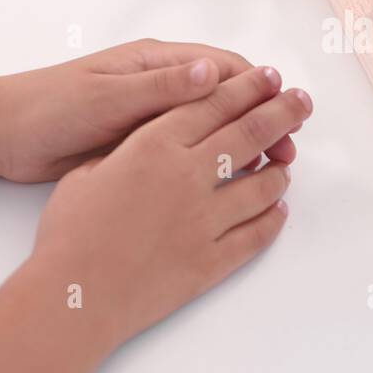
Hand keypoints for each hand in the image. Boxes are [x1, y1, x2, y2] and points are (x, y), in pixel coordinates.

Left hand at [0, 39, 295, 182]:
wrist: (3, 136)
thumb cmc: (50, 107)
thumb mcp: (108, 98)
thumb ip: (159, 87)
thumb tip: (210, 74)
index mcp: (155, 62)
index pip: (224, 69)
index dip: (259, 91)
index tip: (285, 115)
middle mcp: (159, 84)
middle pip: (226, 97)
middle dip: (261, 120)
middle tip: (287, 151)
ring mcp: (152, 115)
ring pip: (211, 125)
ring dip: (241, 142)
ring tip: (269, 171)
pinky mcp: (141, 143)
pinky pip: (188, 148)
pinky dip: (214, 160)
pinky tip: (230, 184)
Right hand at [31, 66, 312, 346]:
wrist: (73, 295)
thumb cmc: (69, 232)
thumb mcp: (88, 171)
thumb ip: (127, 149)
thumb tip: (151, 138)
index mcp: (154, 146)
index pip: (214, 105)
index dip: (247, 88)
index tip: (270, 77)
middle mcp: (187, 176)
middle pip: (250, 134)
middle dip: (282, 112)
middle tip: (302, 101)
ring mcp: (205, 220)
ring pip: (262, 185)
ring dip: (279, 169)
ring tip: (287, 160)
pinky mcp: (212, 260)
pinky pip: (256, 234)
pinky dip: (273, 219)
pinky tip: (279, 209)